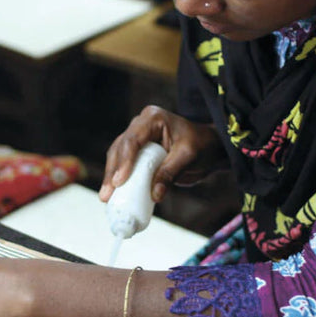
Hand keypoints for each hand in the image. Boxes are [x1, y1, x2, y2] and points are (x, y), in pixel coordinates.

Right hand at [99, 105, 223, 202]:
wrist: (208, 147)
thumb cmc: (202, 145)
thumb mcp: (188, 156)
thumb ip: (170, 173)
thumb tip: (155, 195)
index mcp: (152, 119)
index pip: (132, 140)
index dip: (124, 161)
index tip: (119, 181)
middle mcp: (140, 126)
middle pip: (120, 149)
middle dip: (112, 172)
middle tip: (107, 194)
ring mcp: (138, 138)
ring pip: (117, 156)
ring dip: (111, 177)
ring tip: (106, 197)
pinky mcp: (138, 152)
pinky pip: (124, 164)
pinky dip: (119, 179)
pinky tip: (114, 194)